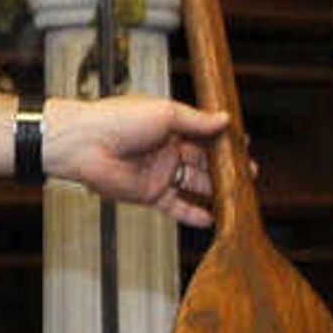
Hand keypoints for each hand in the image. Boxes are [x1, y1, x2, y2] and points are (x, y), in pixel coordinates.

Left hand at [46, 96, 227, 222]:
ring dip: (214, 190)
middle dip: (225, 168)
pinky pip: (176, 206)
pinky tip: (211, 219)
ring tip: (236, 196)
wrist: (84, 145)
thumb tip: (226, 120)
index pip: (203, 134)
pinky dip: (192, 213)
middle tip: (248, 176)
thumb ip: (197, 121)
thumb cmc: (119, 120)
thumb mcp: (165, 113)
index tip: (244, 146)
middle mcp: (166, 149)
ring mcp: (159, 173)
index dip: (223, 141)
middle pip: (202, 161)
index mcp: (169, 125)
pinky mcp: (149, 195)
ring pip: (193, 183)